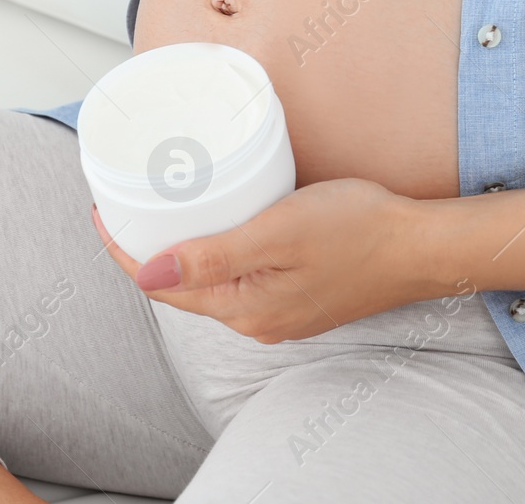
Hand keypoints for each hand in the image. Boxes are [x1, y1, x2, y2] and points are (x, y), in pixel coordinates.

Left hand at [92, 178, 438, 342]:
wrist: (421, 246)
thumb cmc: (358, 230)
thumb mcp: (277, 233)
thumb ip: (212, 258)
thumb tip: (148, 275)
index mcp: (245, 310)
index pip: (163, 287)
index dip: (126, 251)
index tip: (103, 212)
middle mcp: (258, 320)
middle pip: (184, 288)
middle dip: (151, 250)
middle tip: (130, 203)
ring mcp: (281, 312)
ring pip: (214, 282)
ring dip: (188, 250)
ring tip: (169, 208)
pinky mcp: (301, 297)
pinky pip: (244, 279)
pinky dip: (223, 253)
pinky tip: (227, 223)